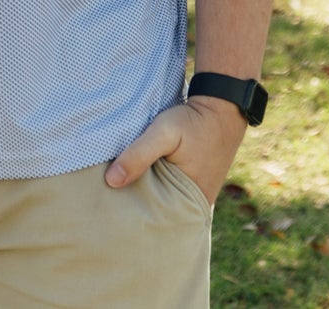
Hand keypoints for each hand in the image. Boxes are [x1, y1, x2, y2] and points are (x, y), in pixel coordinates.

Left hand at [104, 96, 246, 204]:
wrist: (221, 109)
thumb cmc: (194, 123)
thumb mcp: (163, 133)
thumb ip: (139, 154)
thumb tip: (111, 181)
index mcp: (188, 203)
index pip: (151, 219)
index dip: (129, 213)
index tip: (106, 206)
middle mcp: (192, 206)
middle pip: (155, 212)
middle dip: (134, 206)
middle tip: (107, 200)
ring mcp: (192, 196)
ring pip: (160, 200)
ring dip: (143, 193)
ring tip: (116, 189)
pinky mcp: (191, 184)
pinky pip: (168, 190)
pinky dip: (154, 184)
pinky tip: (136, 176)